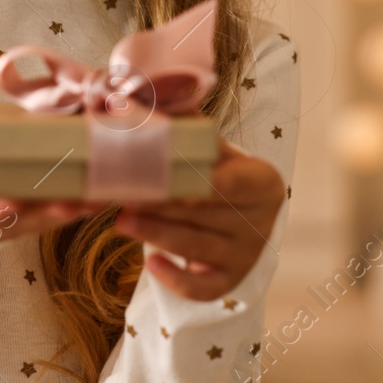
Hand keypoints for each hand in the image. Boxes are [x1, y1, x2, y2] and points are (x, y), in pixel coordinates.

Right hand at [0, 110, 106, 245]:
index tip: (10, 202)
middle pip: (24, 221)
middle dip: (51, 211)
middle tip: (76, 199)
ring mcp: (14, 217)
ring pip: (49, 215)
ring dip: (76, 204)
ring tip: (103, 189)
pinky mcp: (32, 205)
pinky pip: (59, 201)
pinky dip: (82, 192)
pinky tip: (107, 176)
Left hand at [113, 138, 284, 301]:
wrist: (242, 212)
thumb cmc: (220, 172)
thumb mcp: (212, 147)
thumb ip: (188, 124)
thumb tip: (151, 93)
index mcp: (263, 182)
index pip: (229, 183)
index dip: (196, 183)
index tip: (161, 178)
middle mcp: (262, 221)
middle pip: (204, 215)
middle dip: (160, 205)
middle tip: (122, 195)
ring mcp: (247, 255)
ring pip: (196, 247)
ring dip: (155, 234)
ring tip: (120, 220)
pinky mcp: (230, 281)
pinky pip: (203, 289)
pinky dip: (176, 280)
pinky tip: (151, 265)